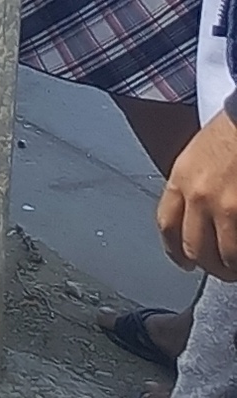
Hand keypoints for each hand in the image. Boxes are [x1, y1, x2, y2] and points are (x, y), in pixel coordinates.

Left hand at [160, 112, 236, 280]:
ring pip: (223, 257)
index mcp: (181, 178)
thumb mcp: (200, 153)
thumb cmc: (235, 128)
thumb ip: (193, 183)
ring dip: (231, 268)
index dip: (175, 250)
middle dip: (208, 264)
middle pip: (194, 249)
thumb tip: (199, 214)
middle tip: (221, 269)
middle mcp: (197, 196)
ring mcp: (225, 207)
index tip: (183, 261)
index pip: (167, 226)